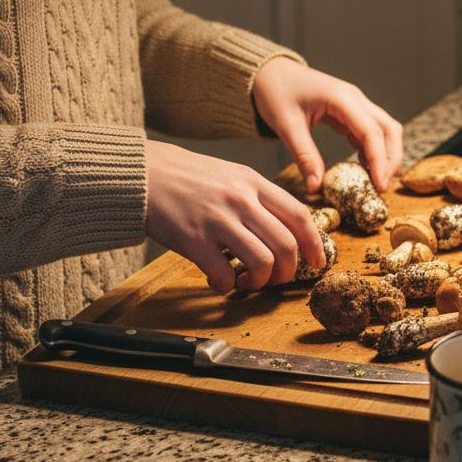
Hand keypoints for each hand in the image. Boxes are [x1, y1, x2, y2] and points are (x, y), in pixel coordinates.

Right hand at [144, 139, 325, 291]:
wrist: (144, 174)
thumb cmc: (188, 178)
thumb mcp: (231, 175)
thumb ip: (258, 198)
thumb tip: (286, 229)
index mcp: (253, 183)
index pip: (299, 215)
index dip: (314, 244)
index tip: (317, 262)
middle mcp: (240, 200)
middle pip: (286, 245)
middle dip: (288, 271)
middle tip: (276, 279)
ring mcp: (218, 220)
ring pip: (262, 262)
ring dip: (260, 282)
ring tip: (247, 282)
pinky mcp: (194, 240)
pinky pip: (224, 275)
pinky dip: (226, 286)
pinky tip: (219, 281)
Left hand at [252, 57, 402, 192]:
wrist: (270, 73)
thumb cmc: (276, 92)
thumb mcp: (287, 126)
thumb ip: (304, 156)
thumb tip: (316, 187)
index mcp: (341, 98)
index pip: (371, 132)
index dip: (380, 161)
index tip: (379, 186)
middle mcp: (355, 99)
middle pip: (389, 129)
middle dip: (391, 160)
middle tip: (381, 188)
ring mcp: (355, 103)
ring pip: (385, 130)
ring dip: (385, 155)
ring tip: (375, 182)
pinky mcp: (351, 111)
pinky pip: (370, 132)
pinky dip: (372, 151)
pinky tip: (363, 168)